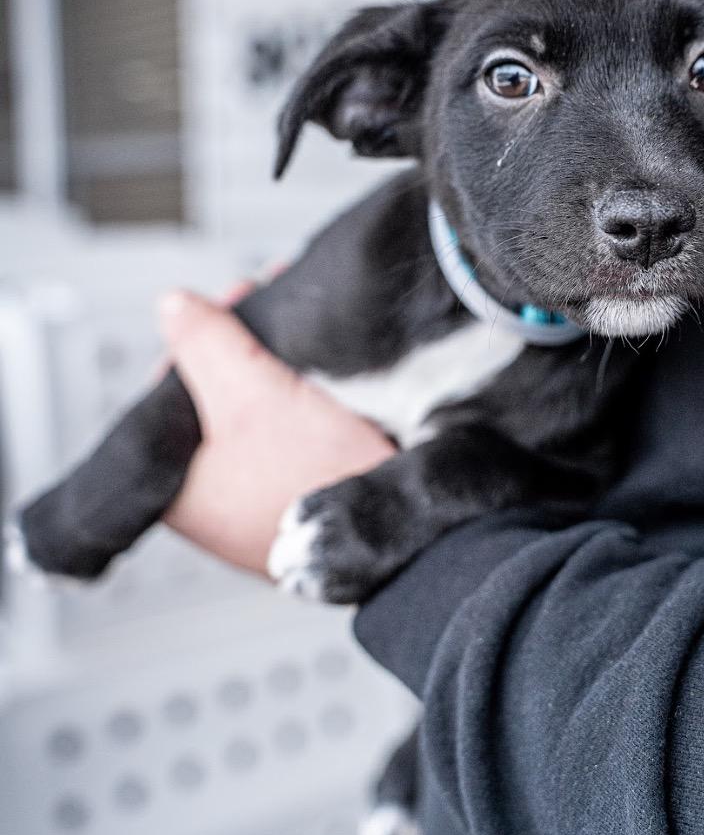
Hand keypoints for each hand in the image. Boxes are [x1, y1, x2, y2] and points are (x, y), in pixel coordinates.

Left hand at [158, 289, 395, 575]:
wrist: (405, 529)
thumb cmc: (322, 478)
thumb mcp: (253, 395)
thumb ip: (206, 344)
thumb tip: (172, 306)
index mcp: (176, 492)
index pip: (167, 395)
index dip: (199, 342)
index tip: (231, 308)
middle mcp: (211, 505)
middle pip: (212, 402)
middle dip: (241, 349)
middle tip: (271, 312)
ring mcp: (255, 507)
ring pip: (252, 416)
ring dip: (273, 371)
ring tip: (302, 336)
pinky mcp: (298, 499)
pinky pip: (285, 437)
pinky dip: (298, 402)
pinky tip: (321, 376)